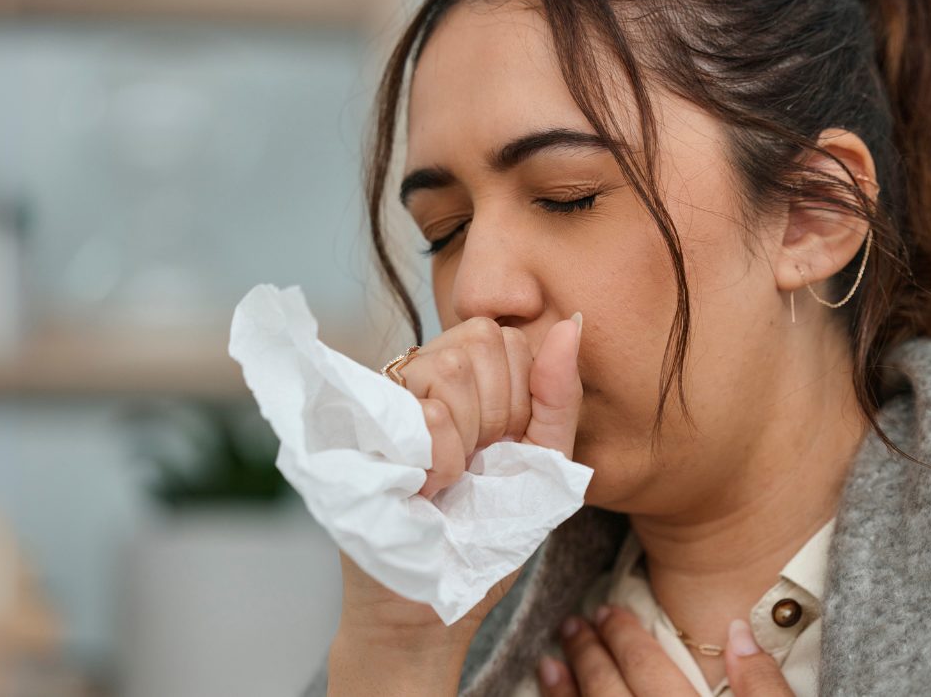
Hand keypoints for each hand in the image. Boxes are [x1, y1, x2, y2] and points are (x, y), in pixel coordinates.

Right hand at [329, 313, 584, 694]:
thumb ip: (558, 397)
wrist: (425, 607)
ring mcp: (383, 398)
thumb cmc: (481, 541)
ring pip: (449, 368)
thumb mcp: (542, 466)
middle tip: (473, 465)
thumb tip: (571, 324)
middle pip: (479, 340)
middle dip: (496, 412)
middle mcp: (414, 376)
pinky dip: (441, 460)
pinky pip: (422, 410)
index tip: (501, 449)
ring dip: (466, 439)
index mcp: (460, 380)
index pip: (503, 335)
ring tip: (446, 480)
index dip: (518, 396)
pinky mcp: (359, 427)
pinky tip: (426, 490)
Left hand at [539, 607, 796, 696]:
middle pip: (610, 693)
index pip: (648, 670)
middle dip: (590, 655)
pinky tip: (553, 695)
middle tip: (574, 624)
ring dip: (566, 691)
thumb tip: (737, 631)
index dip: (624, 638)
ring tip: (550, 663)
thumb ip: (765, 687)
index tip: (606, 611)